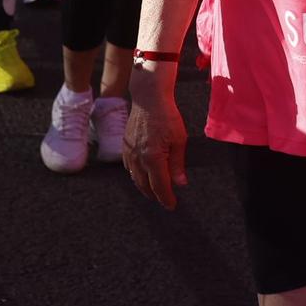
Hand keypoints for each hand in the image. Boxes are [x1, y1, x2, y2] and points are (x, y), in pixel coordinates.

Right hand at [122, 74, 188, 209]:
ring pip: (135, 178)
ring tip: (154, 191)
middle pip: (145, 185)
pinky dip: (136, 175)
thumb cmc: (168, 117)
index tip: (172, 205)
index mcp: (153, 158)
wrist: (149, 99)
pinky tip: (142, 175)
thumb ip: (178, 164)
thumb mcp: (179, 140)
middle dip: (155, 195)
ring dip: (144, 187)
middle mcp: (138, 159)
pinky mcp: (125, 147)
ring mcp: (129, 153)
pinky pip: (129, 168)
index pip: (160, 186)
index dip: (166, 198)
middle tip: (164, 201)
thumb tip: (180, 184)